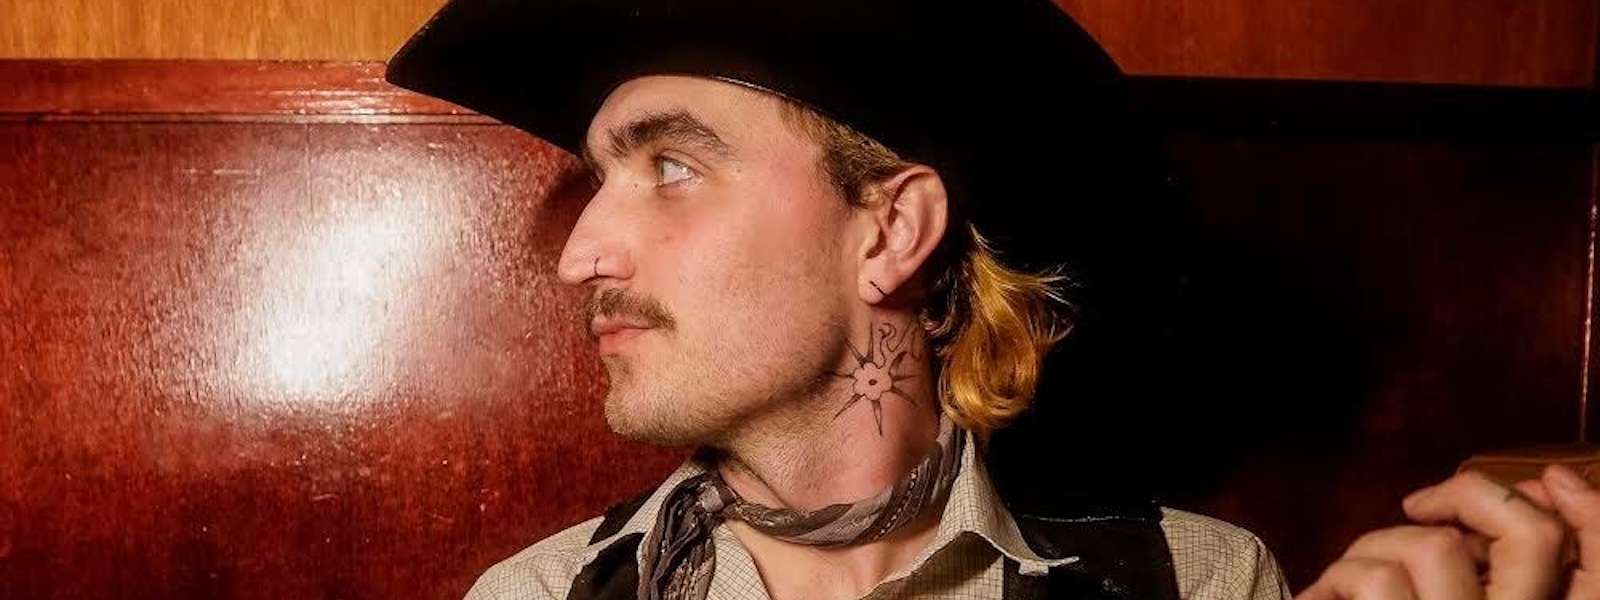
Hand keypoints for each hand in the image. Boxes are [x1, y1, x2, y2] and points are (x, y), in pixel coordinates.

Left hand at [1296, 465, 1599, 599]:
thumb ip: (1479, 581)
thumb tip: (1490, 509)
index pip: (1582, 561)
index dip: (1583, 509)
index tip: (1541, 480)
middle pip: (1528, 536)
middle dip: (1465, 501)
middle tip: (1413, 511)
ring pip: (1433, 546)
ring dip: (1372, 548)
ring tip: (1338, 588)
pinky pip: (1373, 580)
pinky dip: (1333, 581)